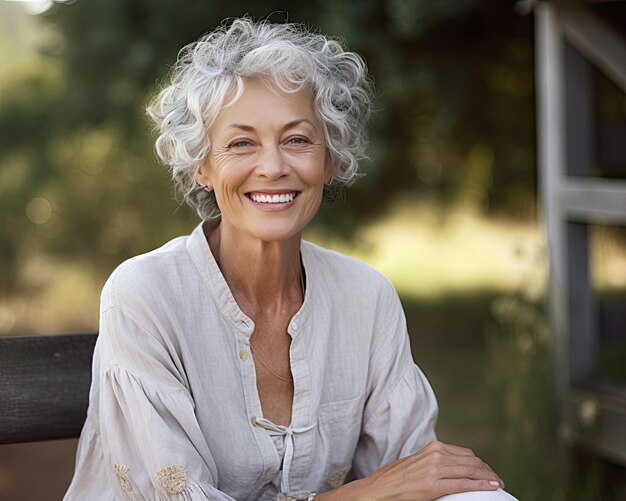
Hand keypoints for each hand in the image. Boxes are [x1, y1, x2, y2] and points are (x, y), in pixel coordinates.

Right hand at [352, 440, 503, 500]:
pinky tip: (490, 487)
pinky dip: (480, 485)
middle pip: (472, 461)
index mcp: (433, 447)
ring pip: (471, 471)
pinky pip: (463, 484)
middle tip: (496, 480)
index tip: (488, 472)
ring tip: (497, 484)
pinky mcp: (433, 485)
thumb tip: (454, 468)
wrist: (379, 488)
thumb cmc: (397, 478)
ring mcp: (434, 469)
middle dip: (487, 471)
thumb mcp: (419, 462)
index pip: (466, 454)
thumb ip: (436, 462)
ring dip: (488, 478)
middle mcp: (435, 454)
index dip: (481, 464)